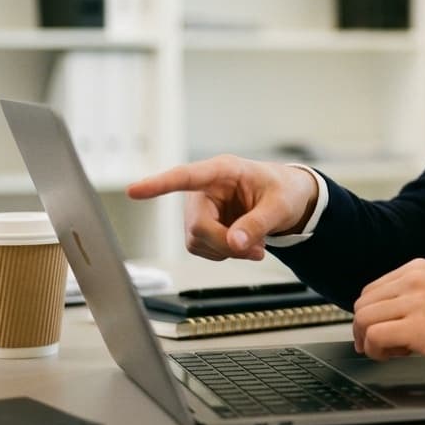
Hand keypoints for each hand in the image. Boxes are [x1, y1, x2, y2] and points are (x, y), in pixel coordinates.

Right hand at [127, 156, 317, 260]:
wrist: (289, 198)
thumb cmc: (284, 190)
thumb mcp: (280, 205)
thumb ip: (258, 223)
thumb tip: (236, 244)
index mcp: (223, 171)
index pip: (186, 176)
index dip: (159, 184)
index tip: (135, 190)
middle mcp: (205, 189)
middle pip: (196, 225)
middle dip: (223, 243)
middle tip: (256, 251)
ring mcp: (201, 209)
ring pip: (197, 241)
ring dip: (226, 251)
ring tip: (255, 245)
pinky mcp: (202, 227)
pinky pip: (203, 249)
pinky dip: (224, 254)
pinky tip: (244, 245)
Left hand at [352, 258, 424, 384]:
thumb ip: (408, 296)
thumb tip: (374, 315)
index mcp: (419, 269)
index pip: (371, 290)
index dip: (372, 316)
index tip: (380, 331)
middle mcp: (416, 280)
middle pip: (363, 304)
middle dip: (366, 329)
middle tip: (384, 345)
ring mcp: (417, 302)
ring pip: (364, 319)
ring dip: (370, 341)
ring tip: (391, 350)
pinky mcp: (418, 327)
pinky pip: (374, 337)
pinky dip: (376, 351)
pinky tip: (394, 355)